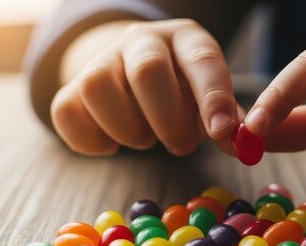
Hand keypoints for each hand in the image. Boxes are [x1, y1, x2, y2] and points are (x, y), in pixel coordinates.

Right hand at [50, 19, 237, 155]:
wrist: (135, 75)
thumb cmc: (184, 93)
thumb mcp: (211, 100)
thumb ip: (227, 120)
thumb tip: (240, 143)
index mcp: (185, 39)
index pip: (201, 59)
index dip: (213, 96)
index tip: (221, 132)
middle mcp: (141, 41)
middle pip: (146, 71)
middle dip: (168, 120)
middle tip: (182, 146)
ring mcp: (101, 60)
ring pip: (97, 85)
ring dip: (127, 128)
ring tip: (146, 139)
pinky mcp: (71, 88)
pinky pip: (65, 111)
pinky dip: (90, 140)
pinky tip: (113, 146)